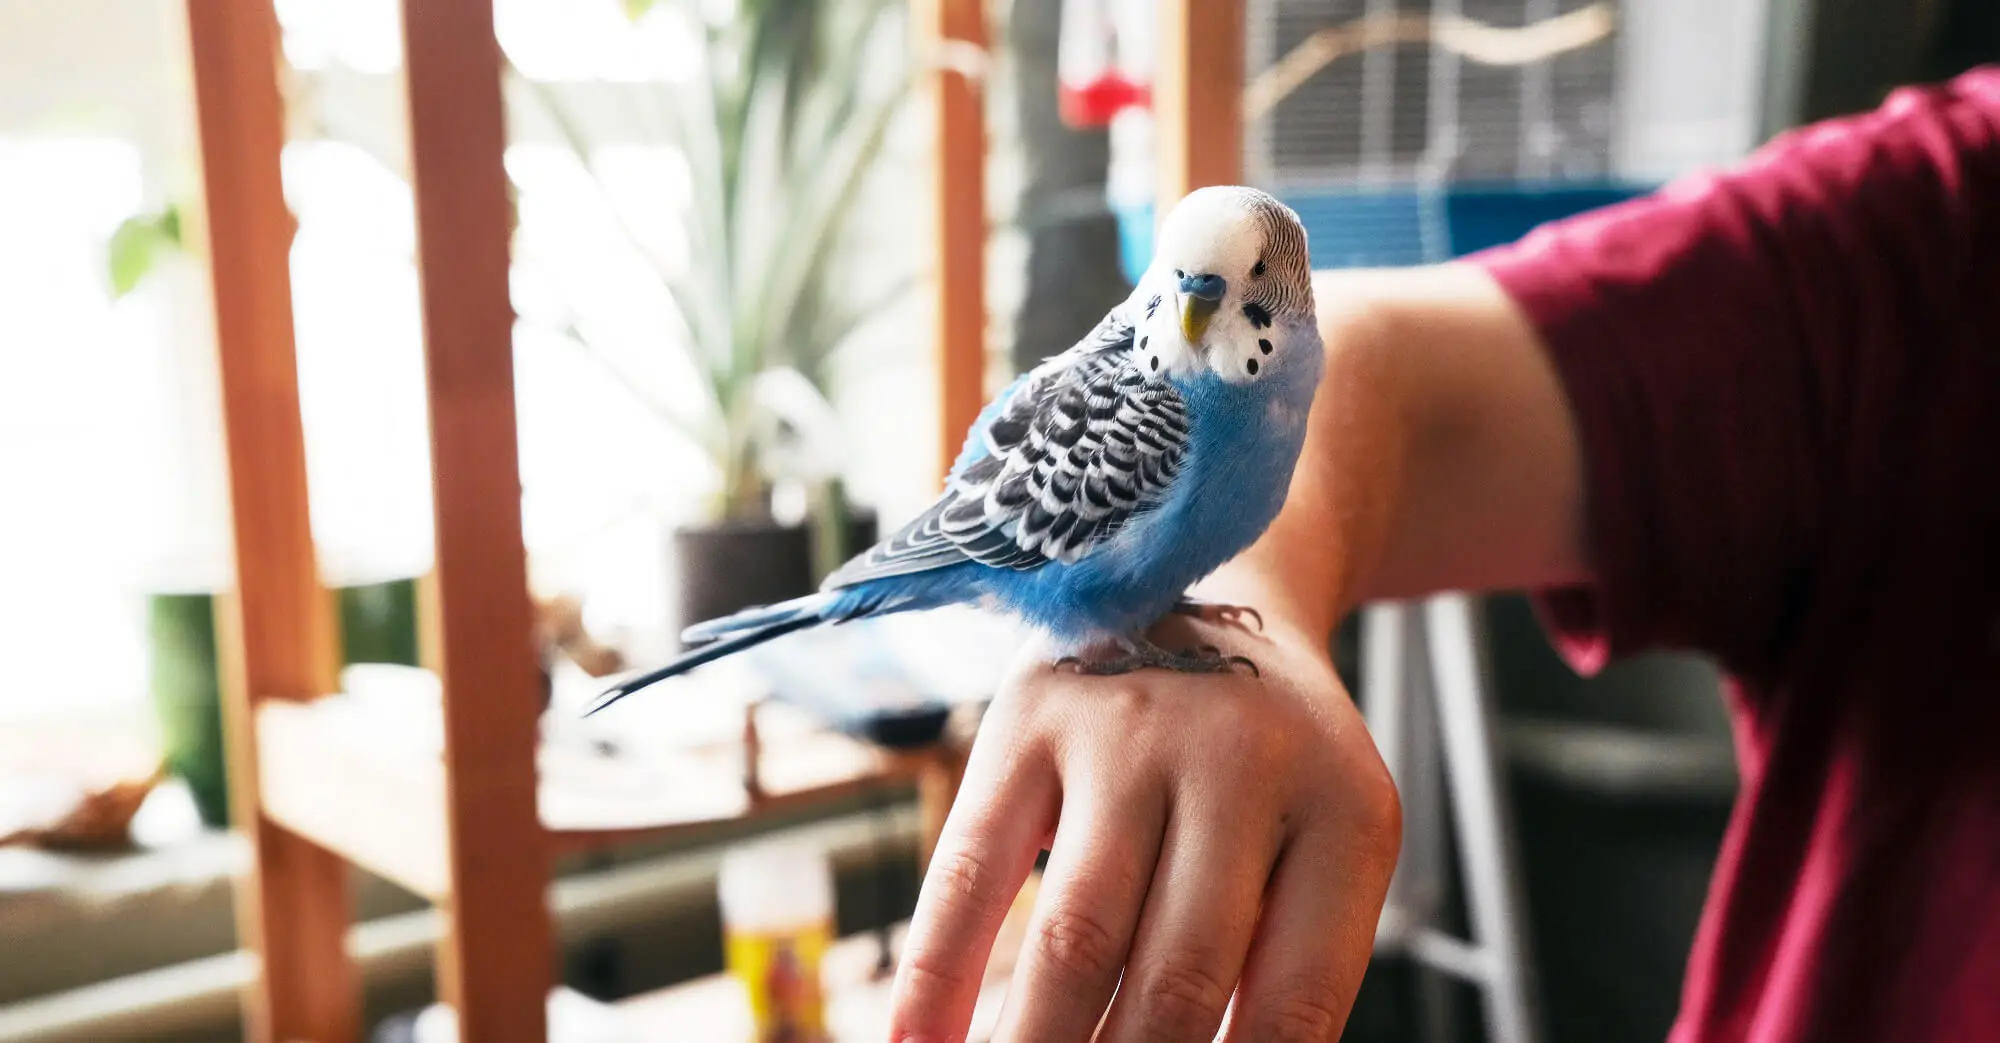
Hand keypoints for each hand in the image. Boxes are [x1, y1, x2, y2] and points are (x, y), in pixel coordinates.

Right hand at [887, 612, 1401, 1041]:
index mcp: (1345, 811)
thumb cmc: (1270, 760)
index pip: (1295, 1002)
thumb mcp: (1321, 841)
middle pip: (1175, 977)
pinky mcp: (1032, 715)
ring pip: (1074, 937)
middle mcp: (1242, 760)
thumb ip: (1283, 962)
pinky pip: (971, 865)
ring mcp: (1129, 731)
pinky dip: (939, 971)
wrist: (1210, 584)